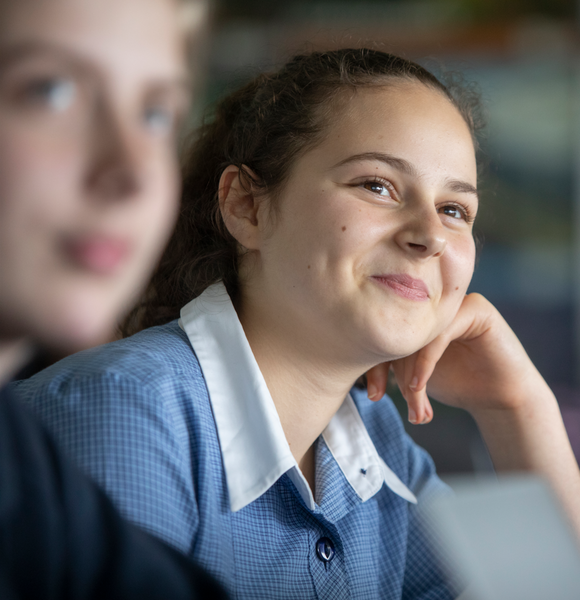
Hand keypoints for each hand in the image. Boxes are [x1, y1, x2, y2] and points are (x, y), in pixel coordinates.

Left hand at [366, 293, 544, 423]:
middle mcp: (431, 302)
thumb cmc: (456, 382)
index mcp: (414, 311)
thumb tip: (349, 362)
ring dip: (410, 376)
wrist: (501, 398)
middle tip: (393, 403)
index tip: (373, 395)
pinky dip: (425, 363)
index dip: (372, 364)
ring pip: (416, 334)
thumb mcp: (413, 371)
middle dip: (391, 374)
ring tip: (415, 407)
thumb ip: (390, 359)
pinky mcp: (476, 309)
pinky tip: (419, 386)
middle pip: (396, 330)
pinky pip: (439, 334)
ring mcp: (454, 302)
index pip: (381, 330)